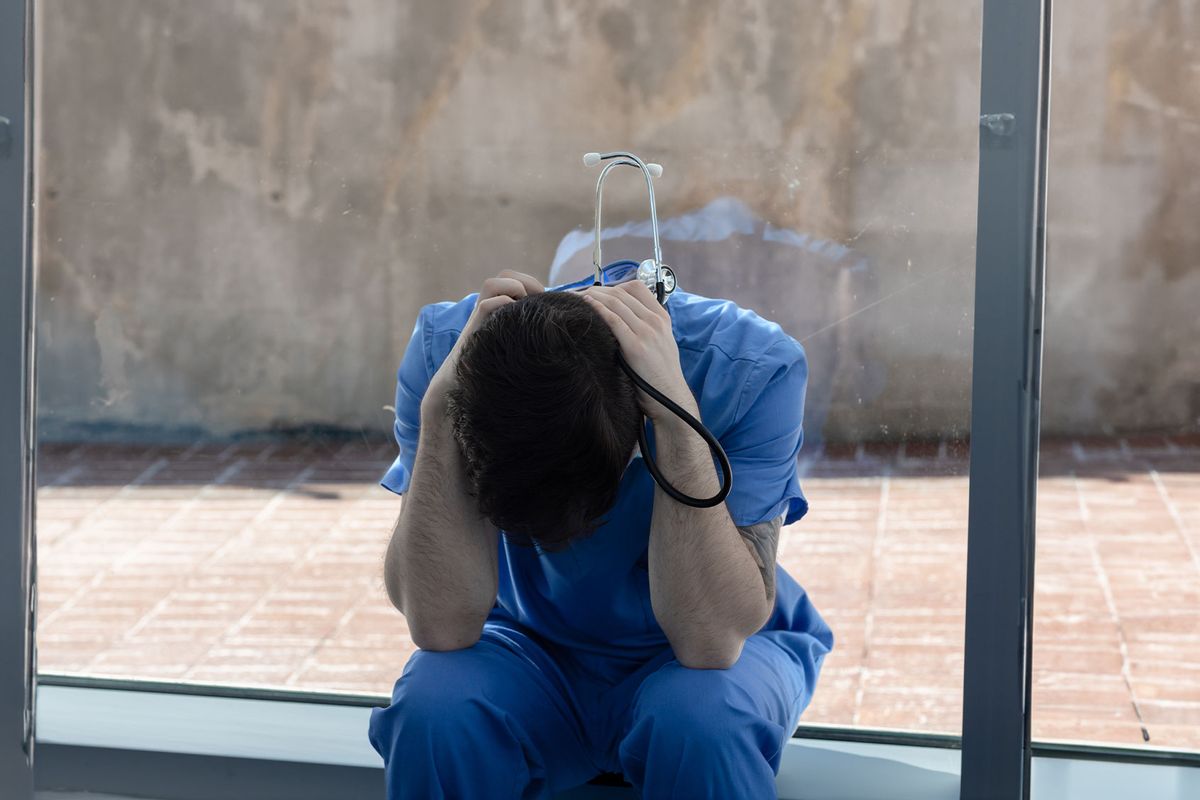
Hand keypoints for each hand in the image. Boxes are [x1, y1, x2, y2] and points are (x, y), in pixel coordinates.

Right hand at [424, 270, 543, 415]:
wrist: (465, 385)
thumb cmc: (496, 368)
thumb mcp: (516, 343)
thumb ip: (529, 328)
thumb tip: (562, 323)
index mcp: (499, 308)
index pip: (514, 279)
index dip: (532, 283)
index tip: (546, 302)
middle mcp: (488, 308)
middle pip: (505, 276)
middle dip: (526, 283)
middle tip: (538, 301)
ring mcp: (480, 318)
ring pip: (492, 284)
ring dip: (513, 290)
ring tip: (525, 310)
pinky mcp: (475, 330)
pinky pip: (486, 305)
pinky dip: (502, 306)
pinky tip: (514, 324)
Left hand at [582, 280, 695, 422]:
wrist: (670, 400)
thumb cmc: (659, 376)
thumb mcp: (659, 344)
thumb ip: (644, 327)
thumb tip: (617, 317)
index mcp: (662, 318)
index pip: (636, 287)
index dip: (613, 285)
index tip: (596, 291)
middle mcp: (656, 321)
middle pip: (622, 293)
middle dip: (596, 289)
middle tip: (577, 292)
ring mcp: (647, 333)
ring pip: (616, 302)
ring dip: (592, 296)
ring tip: (575, 298)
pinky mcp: (636, 347)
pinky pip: (613, 320)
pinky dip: (598, 309)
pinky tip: (586, 307)